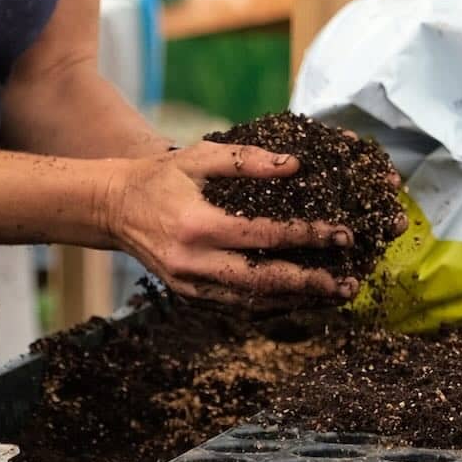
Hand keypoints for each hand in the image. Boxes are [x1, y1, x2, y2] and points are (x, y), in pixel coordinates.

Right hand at [105, 142, 359, 309]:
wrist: (113, 209)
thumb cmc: (160, 176)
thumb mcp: (200, 157)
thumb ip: (247, 160)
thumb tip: (295, 165)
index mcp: (197, 225)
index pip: (264, 235)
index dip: (307, 236)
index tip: (343, 235)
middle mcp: (194, 262)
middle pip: (263, 281)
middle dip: (310, 283)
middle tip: (349, 283)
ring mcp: (191, 285)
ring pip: (253, 301)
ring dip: (298, 300)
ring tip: (335, 295)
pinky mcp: (190, 295)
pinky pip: (238, 305)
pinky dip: (273, 304)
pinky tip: (302, 298)